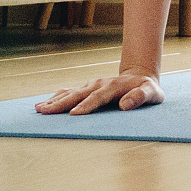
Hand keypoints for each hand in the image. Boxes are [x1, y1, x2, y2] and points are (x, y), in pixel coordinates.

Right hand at [36, 71, 162, 114]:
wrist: (140, 75)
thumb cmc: (147, 88)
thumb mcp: (152, 93)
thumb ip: (140, 97)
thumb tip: (125, 105)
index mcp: (113, 87)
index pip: (97, 98)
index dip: (86, 106)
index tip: (73, 115)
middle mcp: (99, 84)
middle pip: (78, 95)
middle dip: (61, 103)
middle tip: (44, 111)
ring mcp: (91, 85)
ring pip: (70, 93)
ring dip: (54, 100)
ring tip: (38, 109)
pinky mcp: (87, 88)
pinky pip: (69, 92)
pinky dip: (56, 97)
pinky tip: (44, 104)